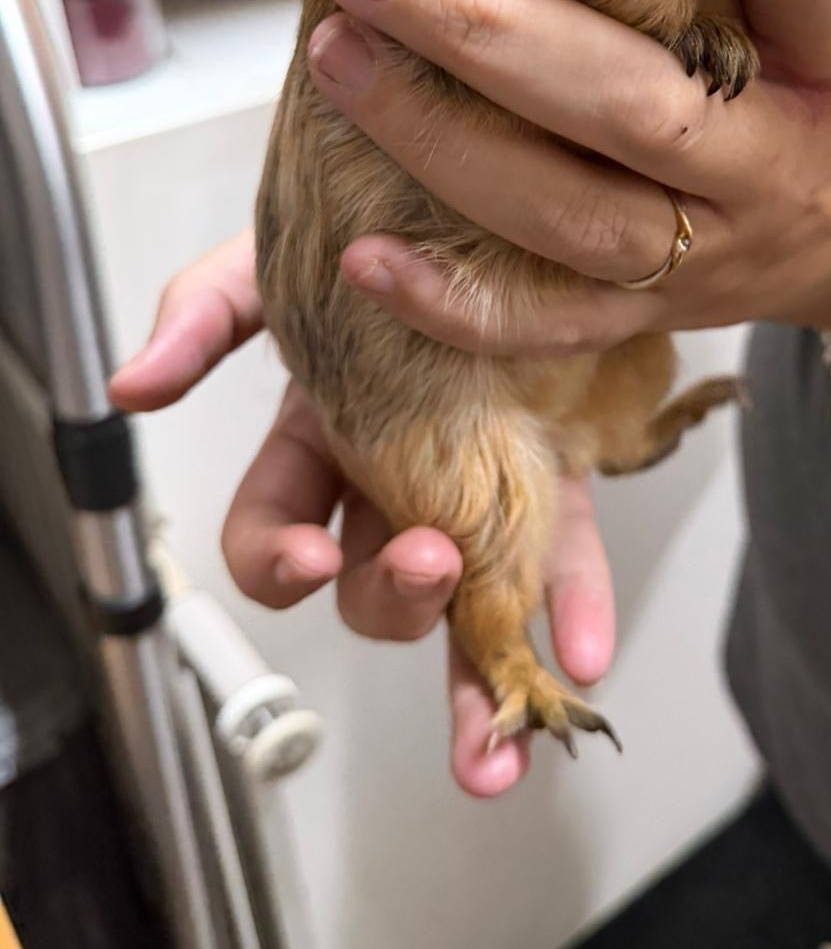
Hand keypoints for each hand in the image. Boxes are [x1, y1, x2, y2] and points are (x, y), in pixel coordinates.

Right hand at [109, 234, 613, 796]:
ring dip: (476, 682)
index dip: (278, 561)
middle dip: (394, 599)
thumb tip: (132, 385)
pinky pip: (560, 552)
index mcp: (316, 440)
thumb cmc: (372, 227)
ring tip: (500, 750)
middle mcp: (392, 478)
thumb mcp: (275, 259)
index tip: (307, 554)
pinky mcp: (553, 473)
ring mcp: (474, 485)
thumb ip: (204, 315)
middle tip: (430, 567)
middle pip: (372, 581)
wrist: (486, 198)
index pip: (273, 533)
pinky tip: (582, 655)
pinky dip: (571, 607)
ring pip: (467, 602)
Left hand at [309, 0, 830, 355]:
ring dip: (441, 141)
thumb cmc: (799, 76)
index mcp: (830, 52)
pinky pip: (550, 324)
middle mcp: (771, 160)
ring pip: (569, 215)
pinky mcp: (653, 318)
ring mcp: (710, 253)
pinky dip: (454, 300)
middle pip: (632, 104)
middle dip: (485, 30)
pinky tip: (364, 253)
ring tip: (337, 57)